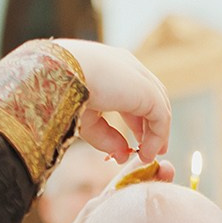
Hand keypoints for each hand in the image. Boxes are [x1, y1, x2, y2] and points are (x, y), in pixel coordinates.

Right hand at [53, 39, 170, 161]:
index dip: (136, 119)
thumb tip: (124, 155)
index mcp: (110, 66)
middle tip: (150, 149)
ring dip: (156, 134)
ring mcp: (140, 77)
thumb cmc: (64, 93)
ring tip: (150, 156)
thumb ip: (106, 137)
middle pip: (150, 98)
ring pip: (159, 107)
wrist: (61, 74)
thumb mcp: (85, 119)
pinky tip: (147, 154)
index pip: (132, 91)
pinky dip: (157, 137)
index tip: (137, 140)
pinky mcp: (148, 90)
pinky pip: (161, 117)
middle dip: (151, 125)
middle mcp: (127, 67)